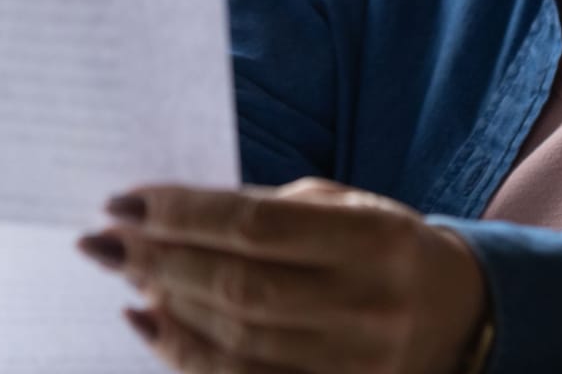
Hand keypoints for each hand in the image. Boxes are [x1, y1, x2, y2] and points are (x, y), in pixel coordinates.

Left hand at [78, 177, 489, 373]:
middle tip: (103, 242)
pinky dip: (187, 357)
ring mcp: (356, 363)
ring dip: (166, 308)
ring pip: (237, 342)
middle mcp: (369, 304)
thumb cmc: (384, 247)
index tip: (124, 203)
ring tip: (124, 276)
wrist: (458, 314)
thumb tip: (169, 216)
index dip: (184, 214)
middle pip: (241, 287)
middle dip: (161, 261)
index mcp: (376, 237)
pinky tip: (151, 326)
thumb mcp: (345, 208)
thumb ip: (269, 211)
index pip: (259, 224)